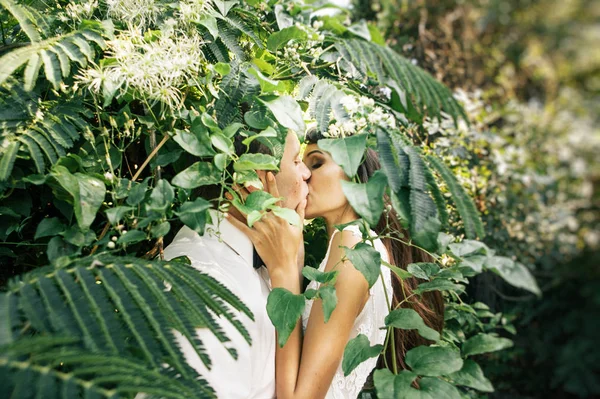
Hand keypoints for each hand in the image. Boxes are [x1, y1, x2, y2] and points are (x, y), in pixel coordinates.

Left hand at [226, 172, 305, 287]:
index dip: (271, 185)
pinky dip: (233, 220)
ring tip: (230, 192)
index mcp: (281, 217)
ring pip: (248, 212)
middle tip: (240, 179)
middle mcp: (271, 220)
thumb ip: (299, 213)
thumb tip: (303, 201)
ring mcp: (262, 229)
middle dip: (249, 190)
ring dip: (238, 201)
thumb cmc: (292, 246)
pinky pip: (242, 227)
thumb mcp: (299, 228)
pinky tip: (225, 213)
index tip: (268, 173)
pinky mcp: (255, 237)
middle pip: (258, 201)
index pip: (275, 197)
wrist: (284, 263)